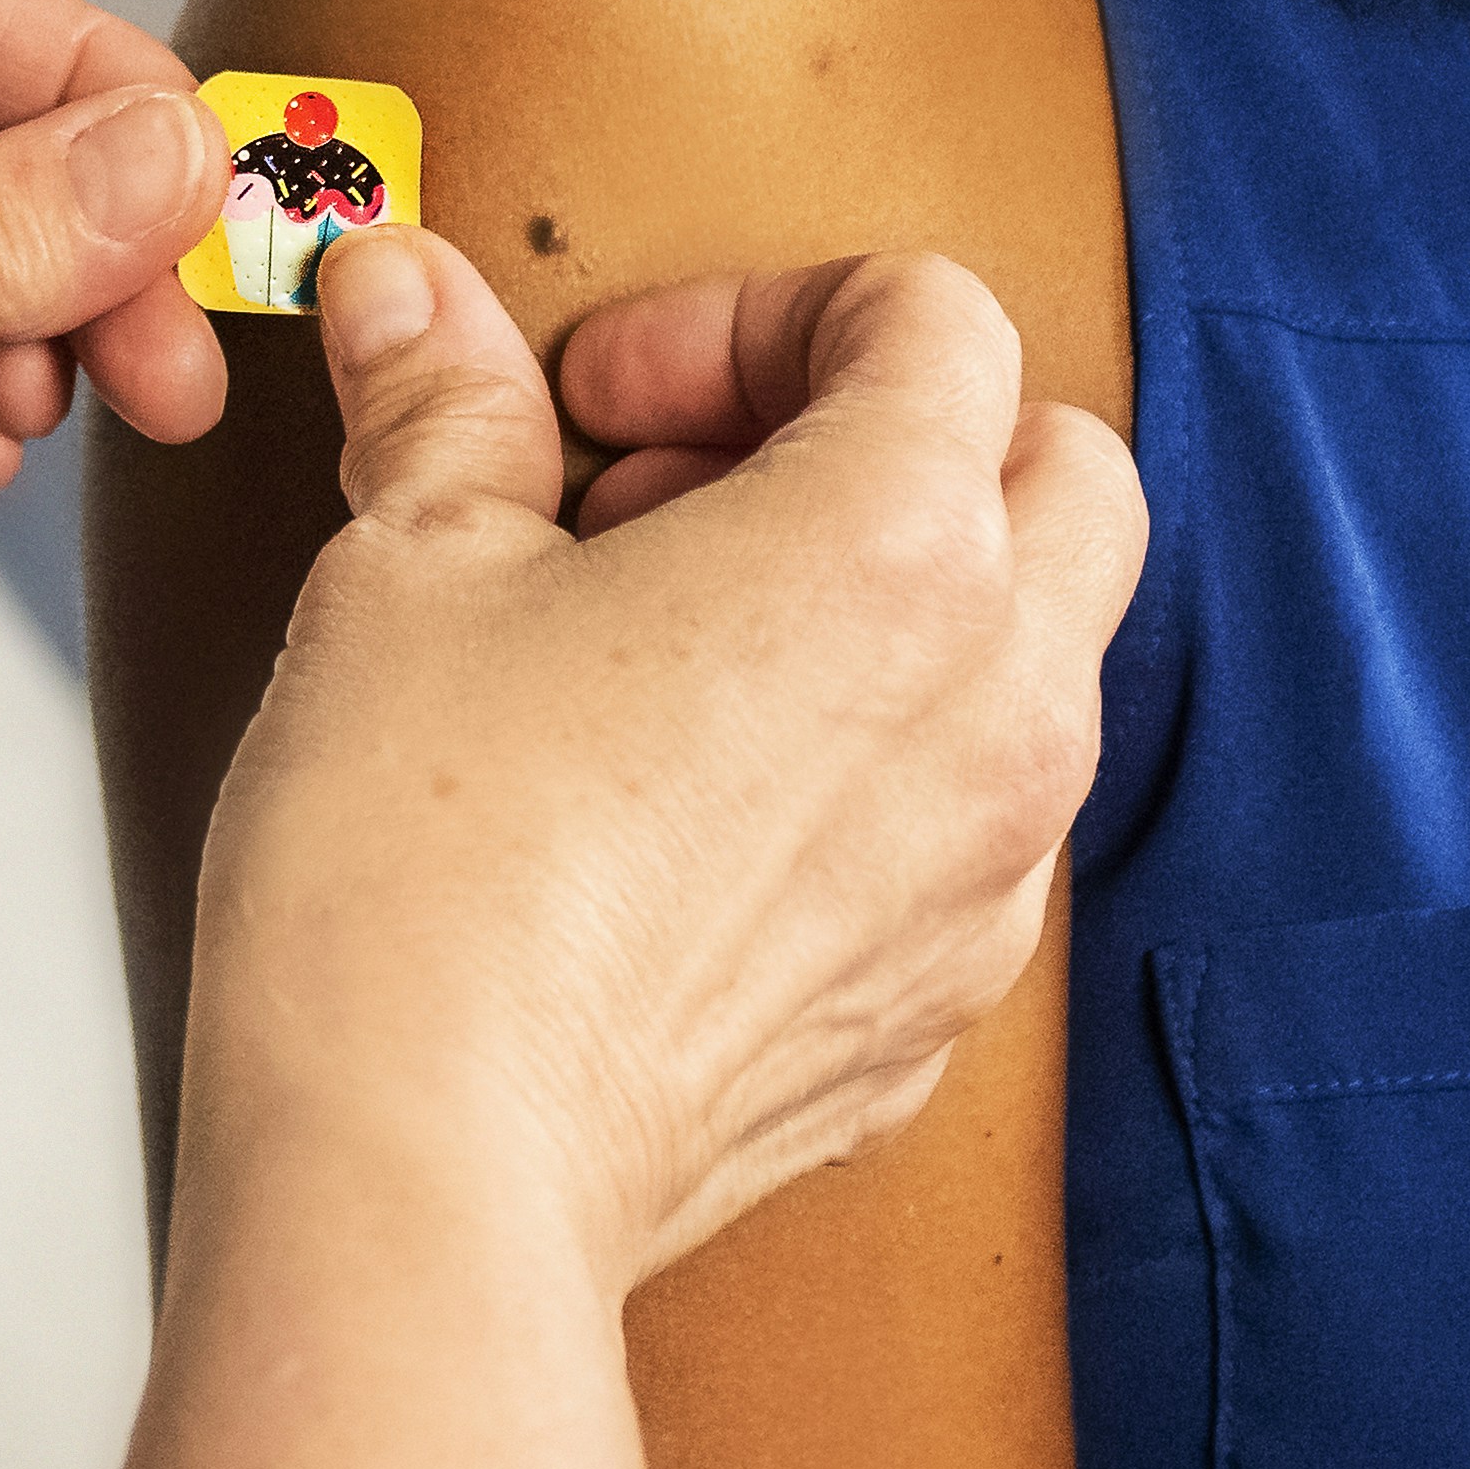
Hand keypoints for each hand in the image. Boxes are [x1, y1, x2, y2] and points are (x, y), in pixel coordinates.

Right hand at [174, 235, 1140, 1293]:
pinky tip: (679, 812)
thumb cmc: (420, 871)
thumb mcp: (412, 568)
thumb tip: (411, 294)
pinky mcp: (936, 1009)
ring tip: (666, 654)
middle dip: (888, 440)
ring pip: (1030, 661)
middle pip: (1058, 471)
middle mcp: (1000, 706)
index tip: (610, 402)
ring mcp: (990, 877)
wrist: (424, 1174)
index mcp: (902, 548)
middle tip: (680, 497)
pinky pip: (964, 833)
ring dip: (889, 609)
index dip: (750, 316)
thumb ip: (447, 402)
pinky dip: (869, 776)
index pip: (931, 319)